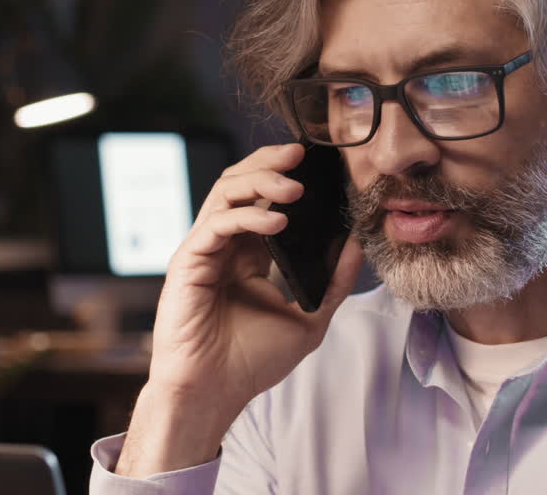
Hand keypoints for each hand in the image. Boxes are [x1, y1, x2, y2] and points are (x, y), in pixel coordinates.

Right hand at [115, 143, 364, 475]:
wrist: (216, 394)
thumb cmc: (252, 361)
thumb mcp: (309, 315)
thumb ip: (334, 280)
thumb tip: (358, 242)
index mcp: (248, 252)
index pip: (263, 197)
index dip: (286, 175)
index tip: (319, 165)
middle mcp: (223, 244)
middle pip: (240, 182)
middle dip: (271, 163)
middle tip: (302, 153)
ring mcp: (204, 250)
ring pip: (225, 192)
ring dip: (261, 181)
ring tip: (295, 187)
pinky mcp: (188, 261)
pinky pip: (217, 224)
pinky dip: (248, 216)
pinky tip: (277, 220)